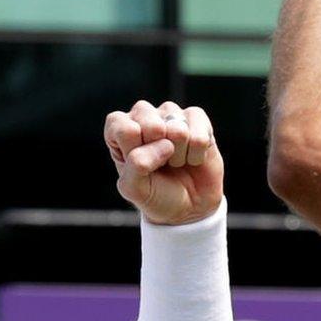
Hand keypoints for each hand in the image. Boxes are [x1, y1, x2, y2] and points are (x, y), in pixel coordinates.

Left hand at [104, 101, 222, 225]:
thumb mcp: (134, 189)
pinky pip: (199, 135)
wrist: (188, 207)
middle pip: (150, 123)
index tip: (139, 166)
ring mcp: (172, 114)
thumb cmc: (156, 194)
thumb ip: (137, 164)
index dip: (134, 151)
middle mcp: (144, 115)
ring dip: (178, 156)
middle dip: (157, 152)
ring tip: (175, 162)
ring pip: (177, 129)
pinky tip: (191, 158)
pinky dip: (196, 155)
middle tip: (159, 163)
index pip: (123, 128)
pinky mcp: (197, 118)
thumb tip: (165, 143)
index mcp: (121, 129)